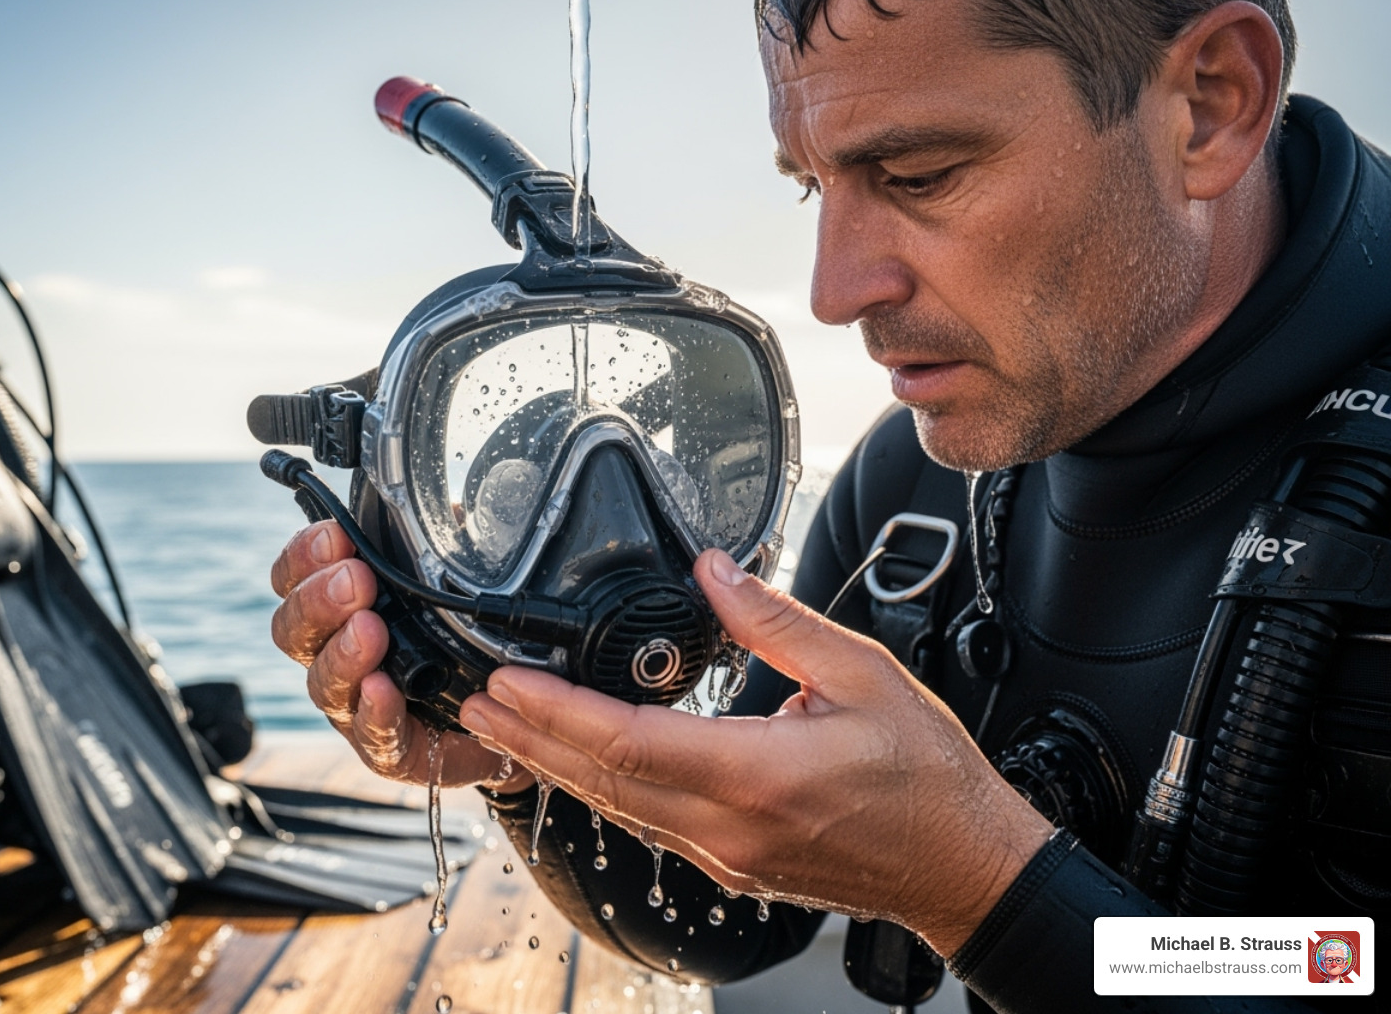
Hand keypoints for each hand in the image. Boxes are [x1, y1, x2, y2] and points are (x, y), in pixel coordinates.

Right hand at [270, 520, 534, 790]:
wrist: (510, 713)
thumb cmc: (470, 637)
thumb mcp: (456, 578)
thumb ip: (442, 544)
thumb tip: (452, 502)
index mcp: (342, 610)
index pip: (295, 579)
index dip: (304, 556)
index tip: (335, 534)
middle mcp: (337, 656)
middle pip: (295, 630)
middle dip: (320, 600)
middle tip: (355, 579)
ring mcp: (355, 706)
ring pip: (323, 682)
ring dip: (344, 652)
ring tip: (370, 629)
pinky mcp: (388, 749)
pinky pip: (371, 733)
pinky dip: (375, 709)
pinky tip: (383, 688)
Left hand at [458, 548, 1052, 955]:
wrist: (959, 864)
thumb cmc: (925, 776)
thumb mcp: (861, 673)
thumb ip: (776, 621)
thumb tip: (713, 570)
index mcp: (757, 774)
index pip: (626, 741)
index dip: (556, 710)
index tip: (507, 679)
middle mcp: (727, 826)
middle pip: (600, 780)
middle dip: (529, 738)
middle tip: (475, 702)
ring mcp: (723, 854)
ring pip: (614, 807)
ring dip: (552, 764)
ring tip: (503, 729)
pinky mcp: (730, 864)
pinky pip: (645, 822)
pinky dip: (598, 787)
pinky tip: (575, 765)